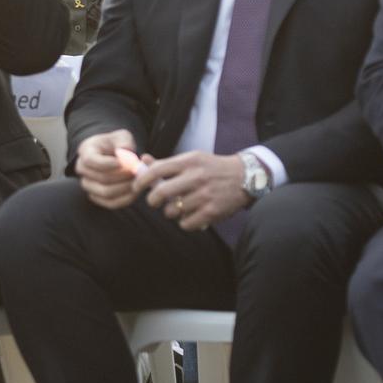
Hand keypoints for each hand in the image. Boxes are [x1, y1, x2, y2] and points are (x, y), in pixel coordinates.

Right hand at [75, 129, 151, 208]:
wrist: (111, 155)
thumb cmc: (116, 144)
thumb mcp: (121, 136)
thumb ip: (124, 141)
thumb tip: (126, 151)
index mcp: (85, 151)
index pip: (91, 160)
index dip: (107, 164)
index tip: (123, 163)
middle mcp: (82, 169)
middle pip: (101, 178)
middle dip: (122, 176)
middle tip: (136, 172)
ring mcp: (87, 184)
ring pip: (105, 192)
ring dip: (124, 188)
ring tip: (137, 181)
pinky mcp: (96, 197)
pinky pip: (110, 203)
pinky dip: (124, 199)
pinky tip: (135, 191)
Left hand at [132, 151, 249, 230]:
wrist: (245, 177)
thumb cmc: (212, 168)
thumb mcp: (191, 159)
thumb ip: (166, 163)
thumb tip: (142, 160)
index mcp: (188, 162)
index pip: (156, 170)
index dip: (141, 180)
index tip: (137, 187)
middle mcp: (196, 177)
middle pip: (161, 193)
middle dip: (152, 200)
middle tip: (153, 201)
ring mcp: (204, 195)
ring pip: (172, 211)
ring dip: (169, 211)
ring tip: (176, 207)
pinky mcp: (212, 212)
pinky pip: (186, 224)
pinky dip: (184, 222)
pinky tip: (189, 215)